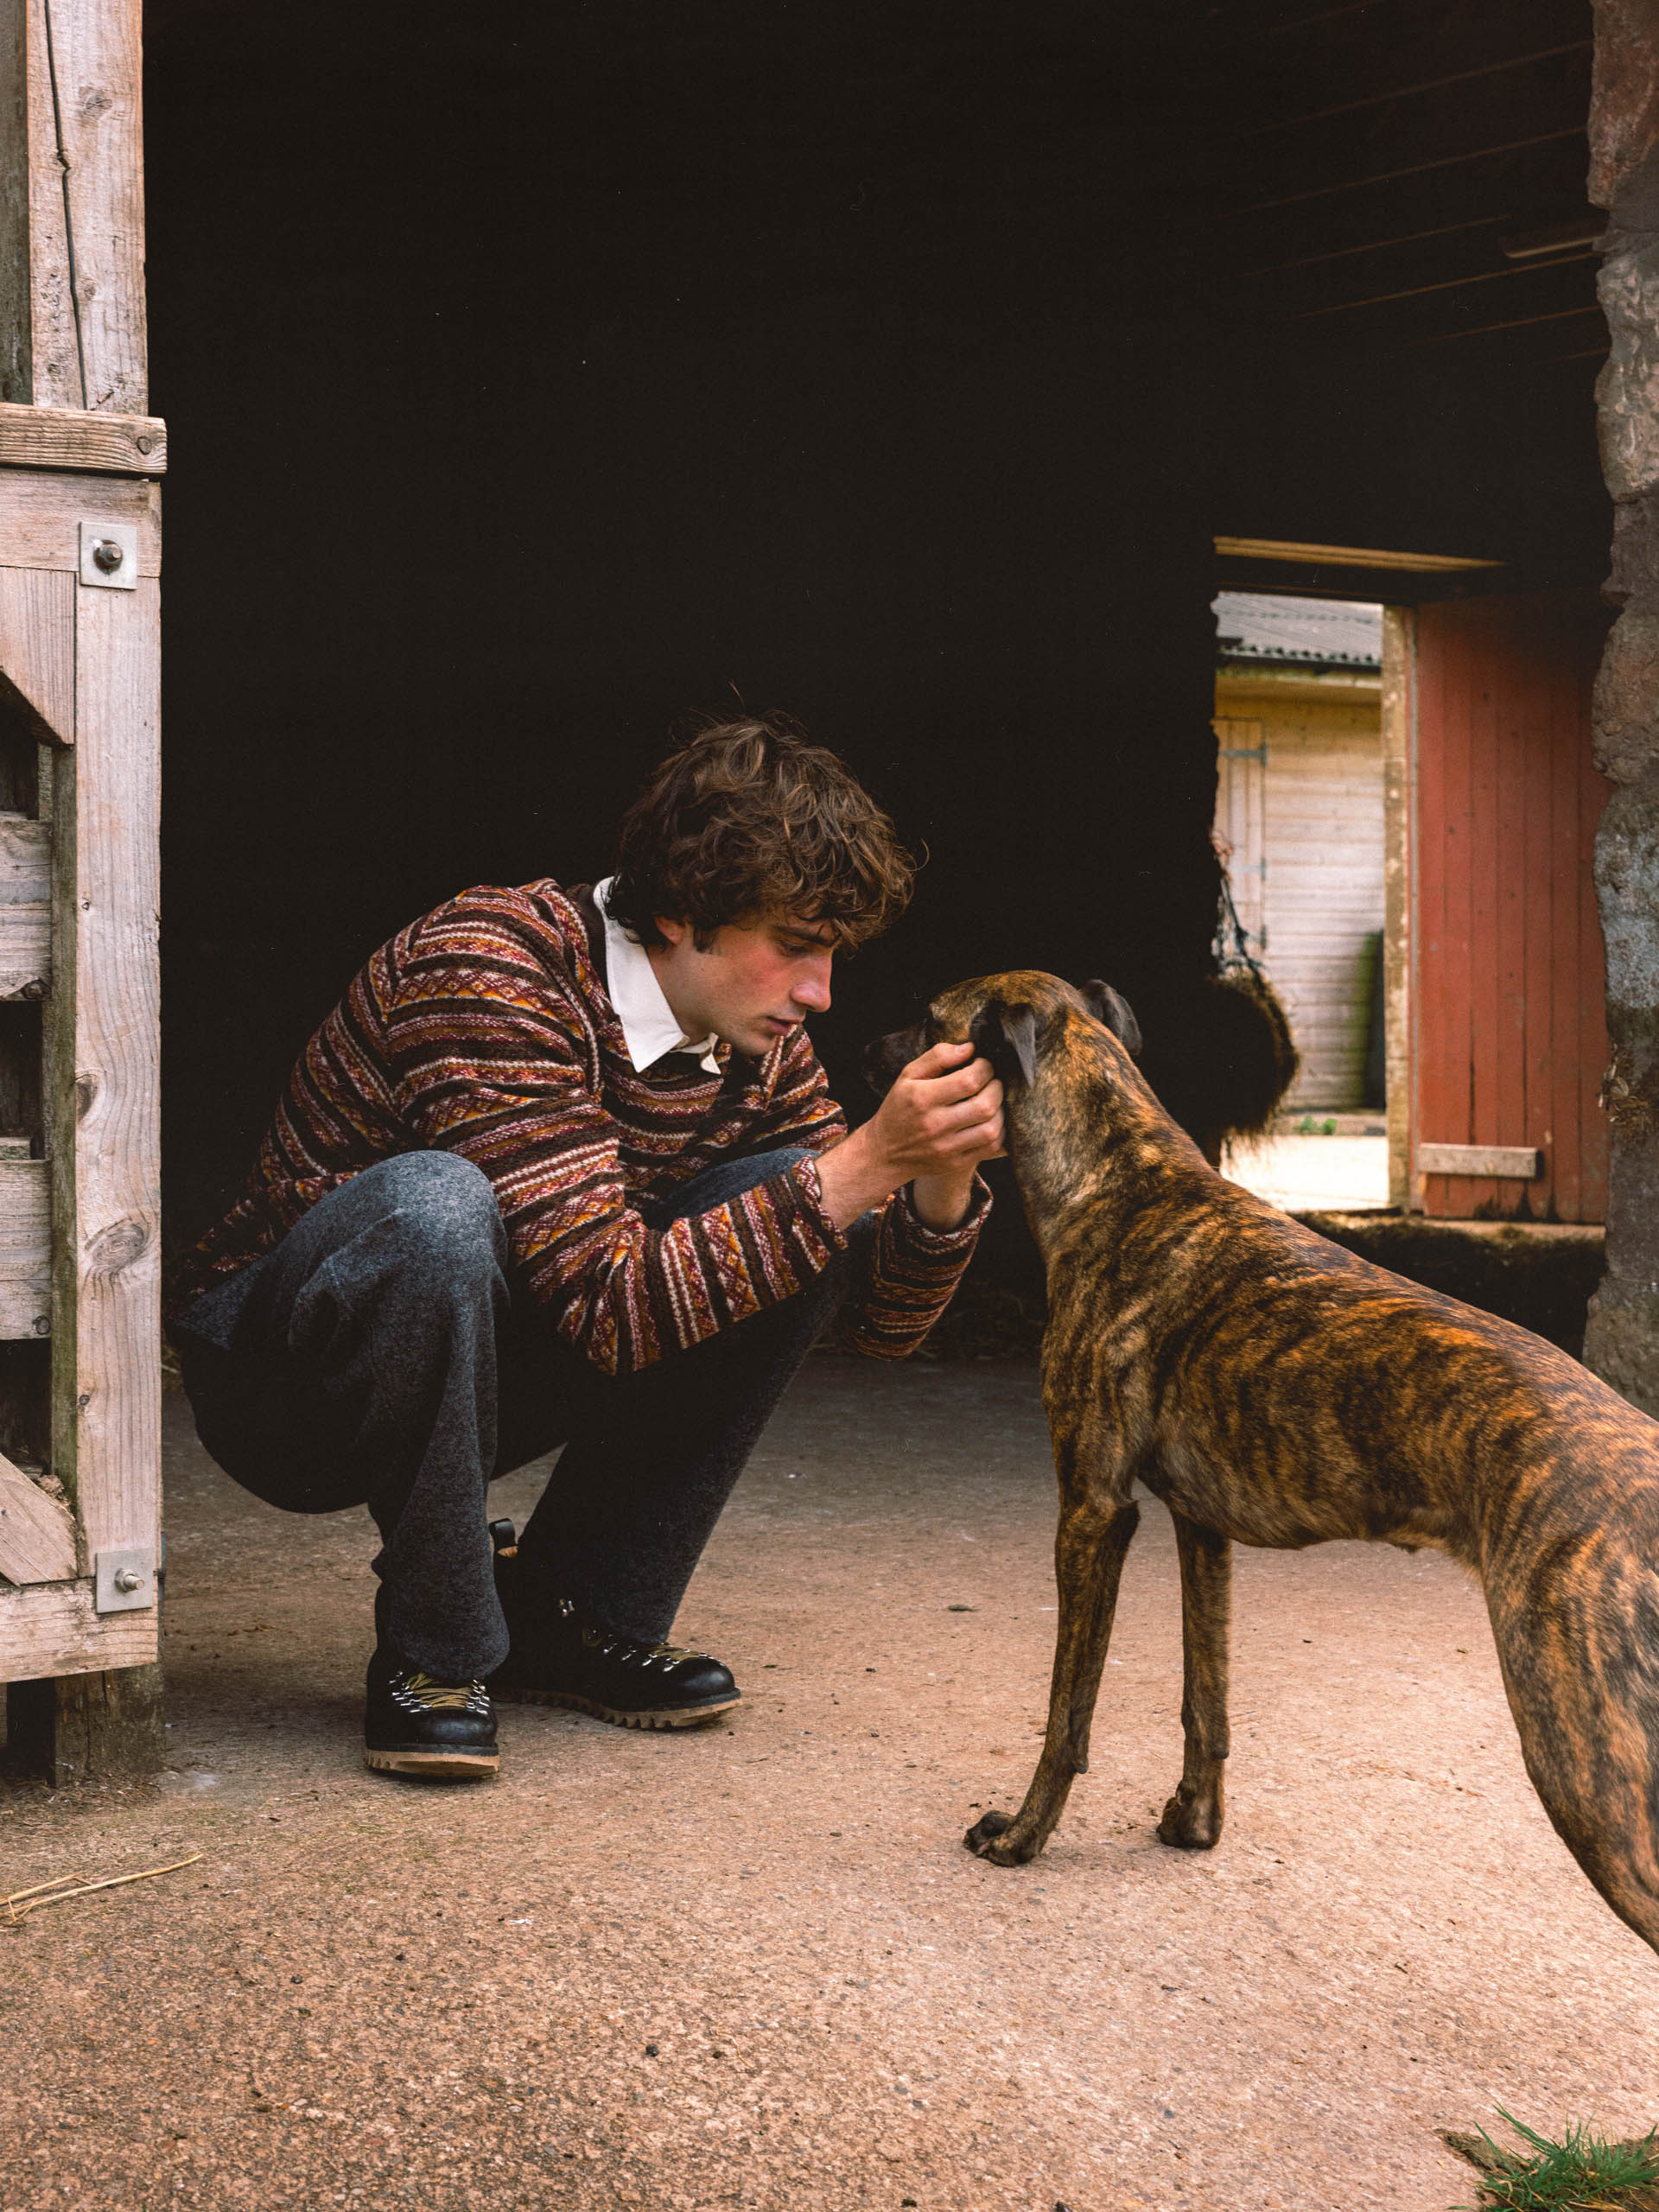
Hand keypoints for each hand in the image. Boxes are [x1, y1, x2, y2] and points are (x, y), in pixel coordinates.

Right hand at [816, 1041, 1003, 1231]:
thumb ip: (937, 1057)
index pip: (969, 1080)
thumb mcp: (908, 1075)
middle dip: (997, 1087)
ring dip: (1001, 1110)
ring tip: (993, 1099)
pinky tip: (991, 1120)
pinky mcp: (955, 1163)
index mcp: (922, 1098)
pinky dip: (999, 1131)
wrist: (884, 1152)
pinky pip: (990, 1147)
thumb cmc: (899, 1107)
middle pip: (985, 1104)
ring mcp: (946, 1147)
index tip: (983, 1065)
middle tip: (992, 1081)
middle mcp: (935, 1124)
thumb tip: (969, 1048)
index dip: (985, 1068)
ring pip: (991, 1128)